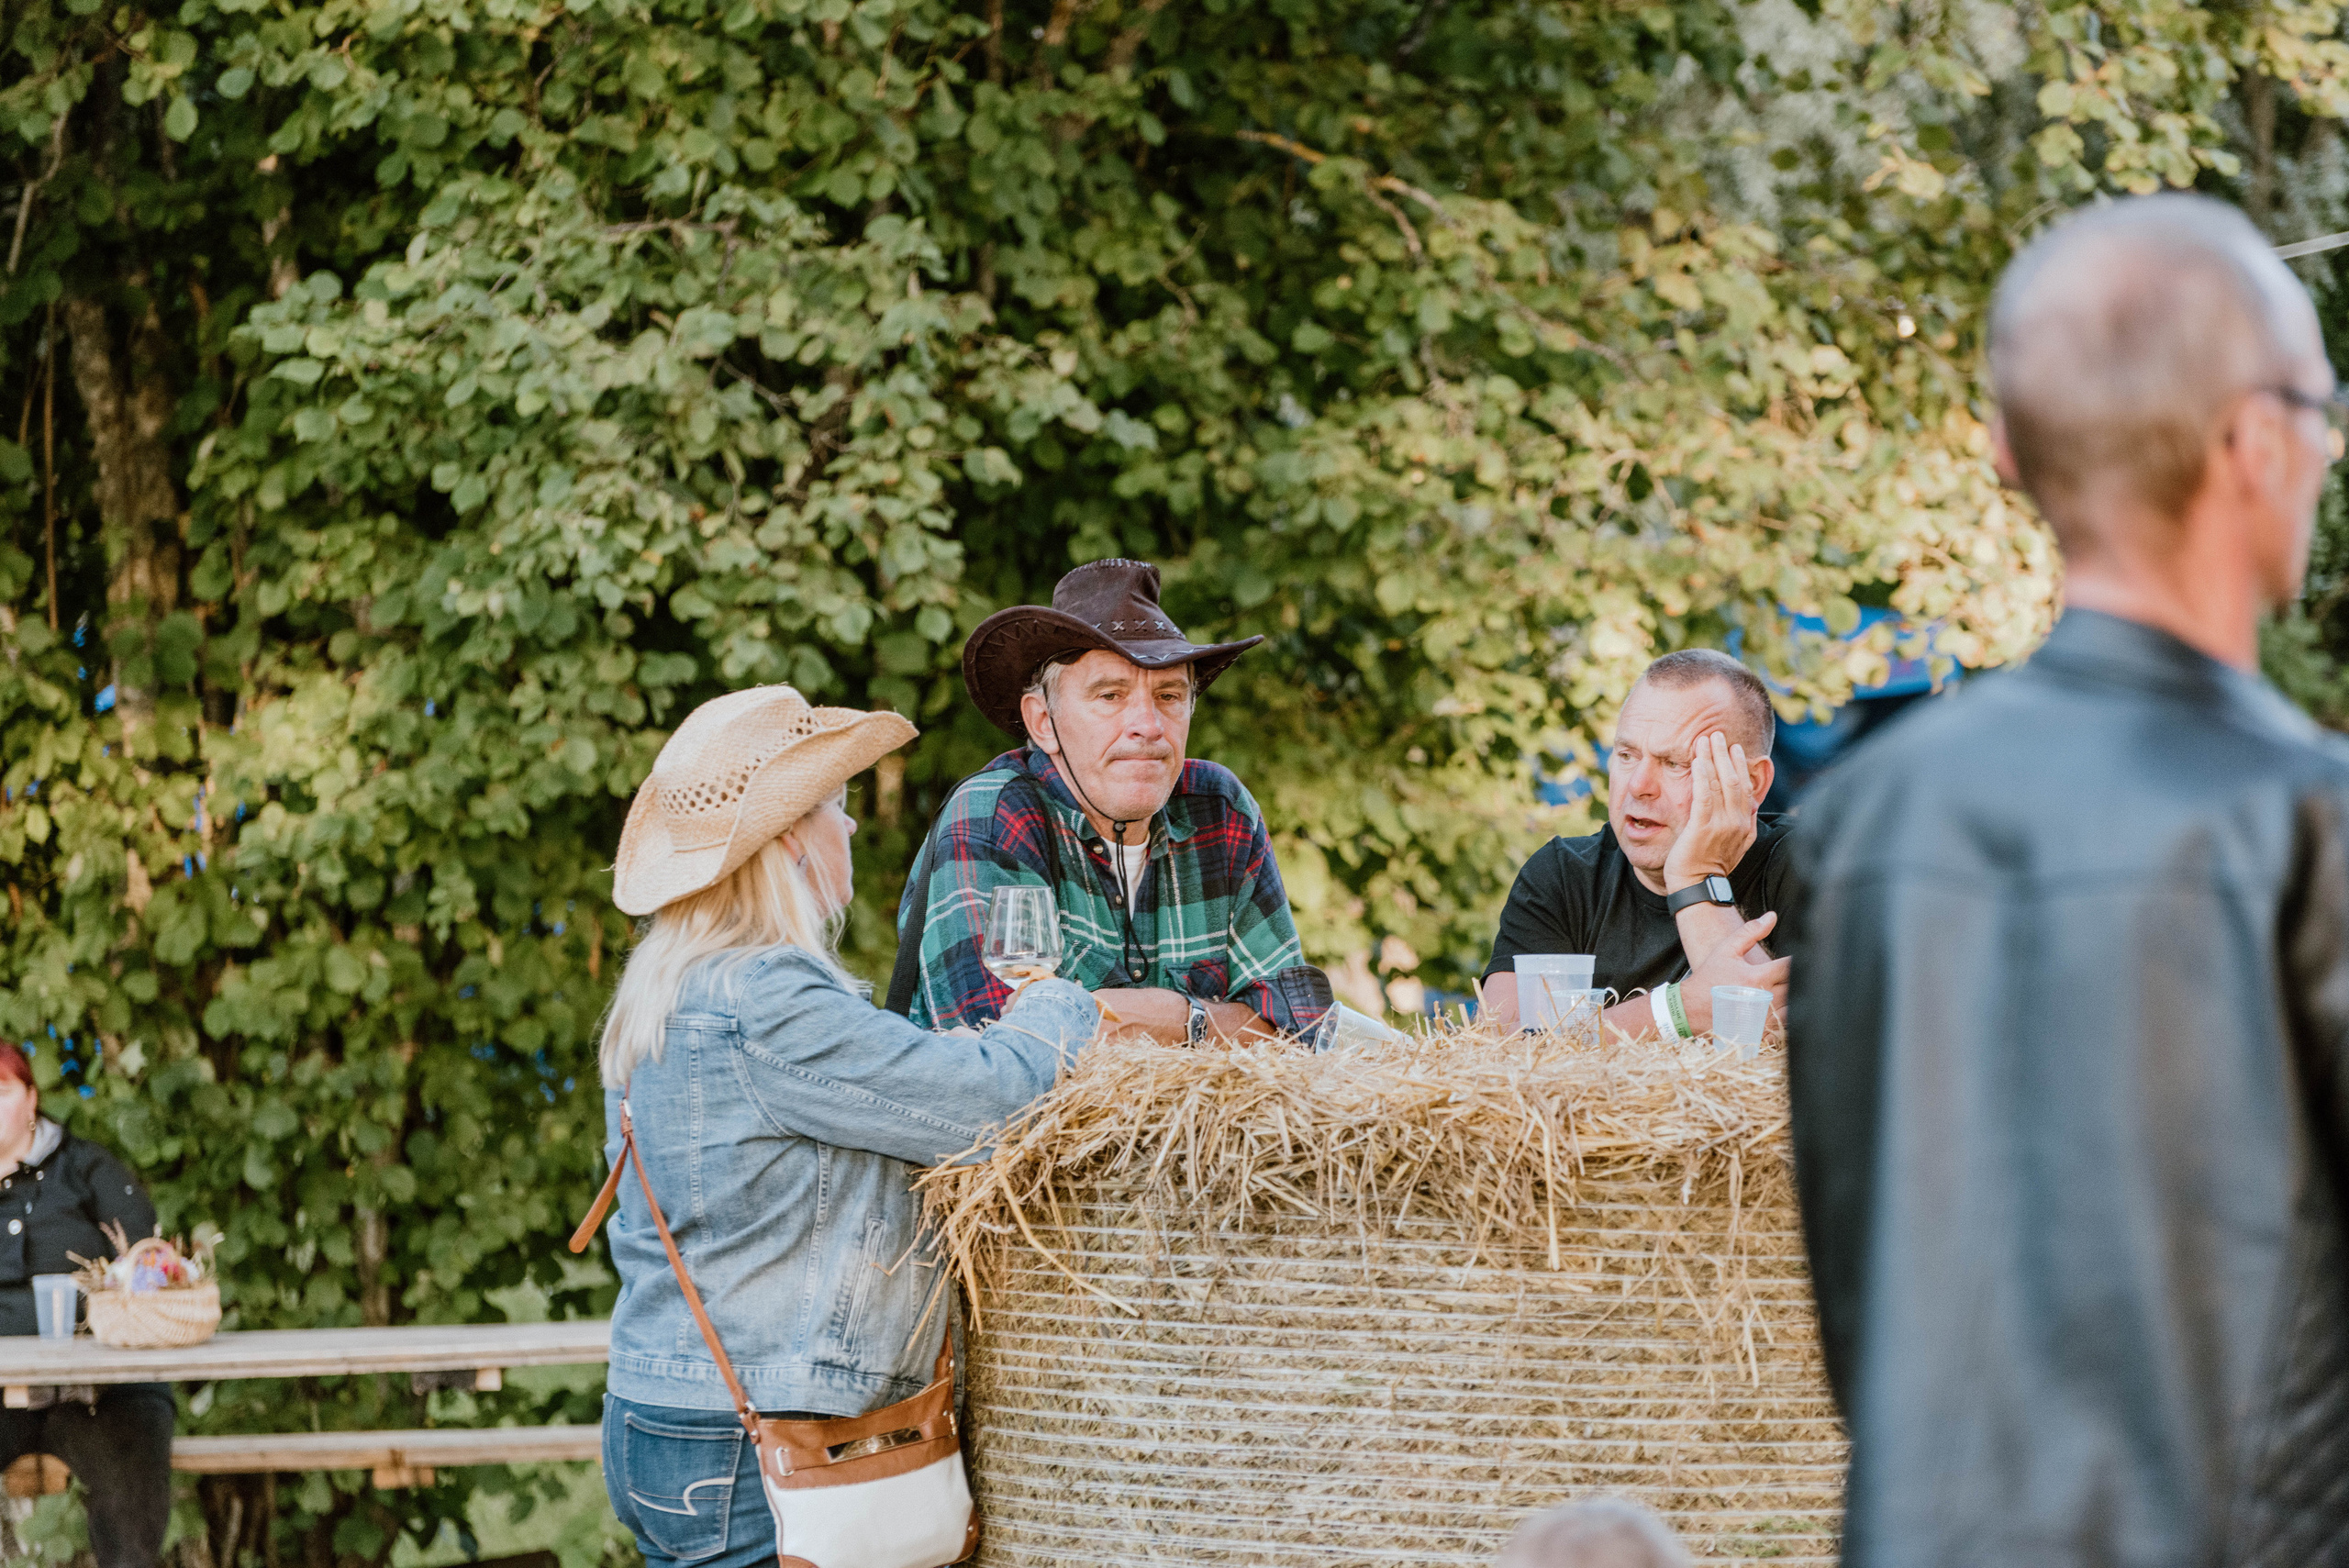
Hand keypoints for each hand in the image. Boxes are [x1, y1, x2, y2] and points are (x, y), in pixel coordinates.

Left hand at [1662, 731, 1759, 890]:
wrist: (1698, 887)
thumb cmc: (1710, 867)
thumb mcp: (1735, 845)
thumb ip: (1743, 824)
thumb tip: (1751, 806)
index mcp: (1745, 825)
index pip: (1746, 788)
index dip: (1741, 766)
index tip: (1735, 748)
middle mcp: (1738, 822)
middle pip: (1736, 780)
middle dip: (1726, 755)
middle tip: (1719, 735)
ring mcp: (1721, 824)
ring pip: (1722, 783)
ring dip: (1713, 758)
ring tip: (1706, 739)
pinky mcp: (1702, 826)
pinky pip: (1704, 794)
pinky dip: (1703, 774)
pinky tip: (1698, 759)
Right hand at [1678, 911, 1789, 1033]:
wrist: (1690, 1009)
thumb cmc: (1709, 978)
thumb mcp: (1726, 950)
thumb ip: (1751, 931)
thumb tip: (1772, 916)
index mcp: (1757, 976)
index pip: (1792, 966)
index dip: (1800, 960)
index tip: (1801, 956)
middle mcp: (1763, 999)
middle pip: (1797, 987)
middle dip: (1800, 978)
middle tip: (1796, 973)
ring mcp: (1763, 1019)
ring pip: (1795, 1009)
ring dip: (1796, 999)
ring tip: (1790, 991)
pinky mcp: (1761, 1034)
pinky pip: (1785, 1029)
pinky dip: (1788, 1020)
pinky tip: (1782, 1011)